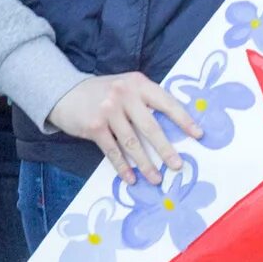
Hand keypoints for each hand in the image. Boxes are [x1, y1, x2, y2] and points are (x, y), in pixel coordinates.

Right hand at [46, 73, 198, 184]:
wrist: (64, 91)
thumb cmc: (103, 93)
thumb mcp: (126, 87)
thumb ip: (145, 100)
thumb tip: (172, 128)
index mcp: (138, 83)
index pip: (166, 103)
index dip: (183, 120)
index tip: (198, 135)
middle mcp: (124, 95)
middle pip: (150, 127)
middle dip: (165, 149)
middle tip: (177, 166)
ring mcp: (108, 110)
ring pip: (132, 143)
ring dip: (145, 164)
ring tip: (156, 178)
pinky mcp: (94, 126)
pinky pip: (113, 151)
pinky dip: (122, 167)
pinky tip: (131, 178)